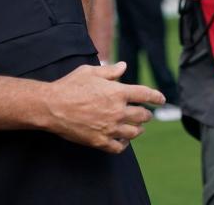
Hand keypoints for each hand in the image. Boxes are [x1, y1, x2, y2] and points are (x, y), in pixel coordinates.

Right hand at [42, 62, 164, 152]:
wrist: (51, 107)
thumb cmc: (70, 85)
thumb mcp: (91, 72)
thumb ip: (110, 71)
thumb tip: (123, 66)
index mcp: (118, 92)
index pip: (145, 94)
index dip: (156, 96)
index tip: (162, 99)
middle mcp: (117, 111)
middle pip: (143, 115)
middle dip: (147, 114)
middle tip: (146, 114)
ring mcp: (109, 128)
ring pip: (134, 133)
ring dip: (138, 129)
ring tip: (138, 128)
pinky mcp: (100, 141)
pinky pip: (119, 147)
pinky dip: (124, 145)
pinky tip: (122, 141)